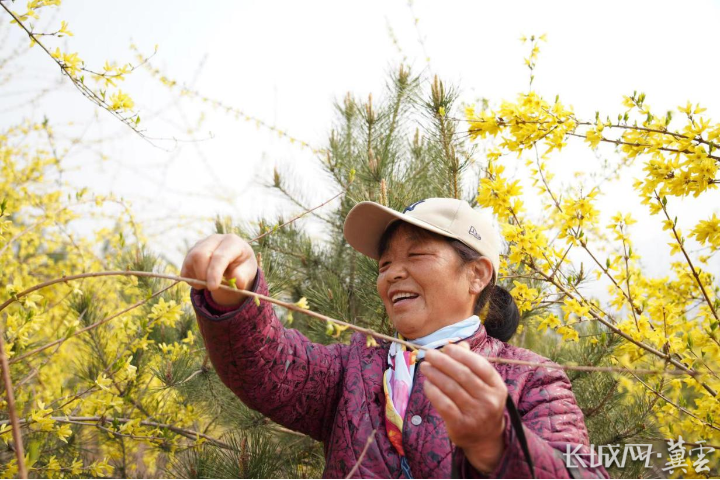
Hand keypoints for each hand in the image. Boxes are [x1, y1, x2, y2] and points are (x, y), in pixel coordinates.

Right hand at [180, 234, 257, 306]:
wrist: (234, 263)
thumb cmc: (242, 266)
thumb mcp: (248, 272)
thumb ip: (243, 277)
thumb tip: (238, 283)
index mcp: (232, 242)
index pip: (220, 256)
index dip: (214, 272)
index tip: (213, 287)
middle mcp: (214, 239)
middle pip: (200, 255)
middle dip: (203, 275)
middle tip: (212, 287)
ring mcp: (200, 245)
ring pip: (190, 261)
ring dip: (198, 278)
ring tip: (210, 283)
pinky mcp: (190, 254)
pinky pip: (185, 270)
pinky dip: (192, 280)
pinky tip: (204, 281)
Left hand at [420, 342, 507, 472]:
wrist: (486, 438)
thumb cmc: (482, 403)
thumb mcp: (485, 385)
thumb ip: (472, 364)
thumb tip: (459, 344)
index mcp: (497, 387)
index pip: (480, 365)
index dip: (461, 354)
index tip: (446, 347)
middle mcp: (489, 400)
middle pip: (463, 375)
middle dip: (443, 361)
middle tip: (428, 353)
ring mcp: (476, 414)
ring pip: (451, 388)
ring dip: (434, 374)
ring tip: (424, 366)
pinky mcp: (460, 425)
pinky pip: (443, 404)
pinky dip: (433, 391)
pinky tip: (427, 384)